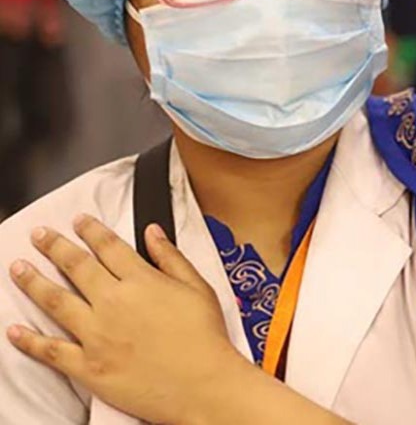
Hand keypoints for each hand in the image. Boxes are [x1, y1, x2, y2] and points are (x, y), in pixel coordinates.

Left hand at [6, 215, 249, 424]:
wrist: (203, 385)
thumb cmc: (206, 338)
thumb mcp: (198, 288)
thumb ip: (171, 257)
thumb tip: (152, 232)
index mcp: (141, 281)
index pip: (108, 247)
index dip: (91, 230)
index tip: (79, 221)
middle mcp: (113, 303)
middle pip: (76, 267)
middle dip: (55, 246)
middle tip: (39, 235)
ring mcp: (96, 335)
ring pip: (55, 301)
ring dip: (32, 282)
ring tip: (18, 268)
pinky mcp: (88, 366)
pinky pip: (50, 350)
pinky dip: (29, 340)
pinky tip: (14, 330)